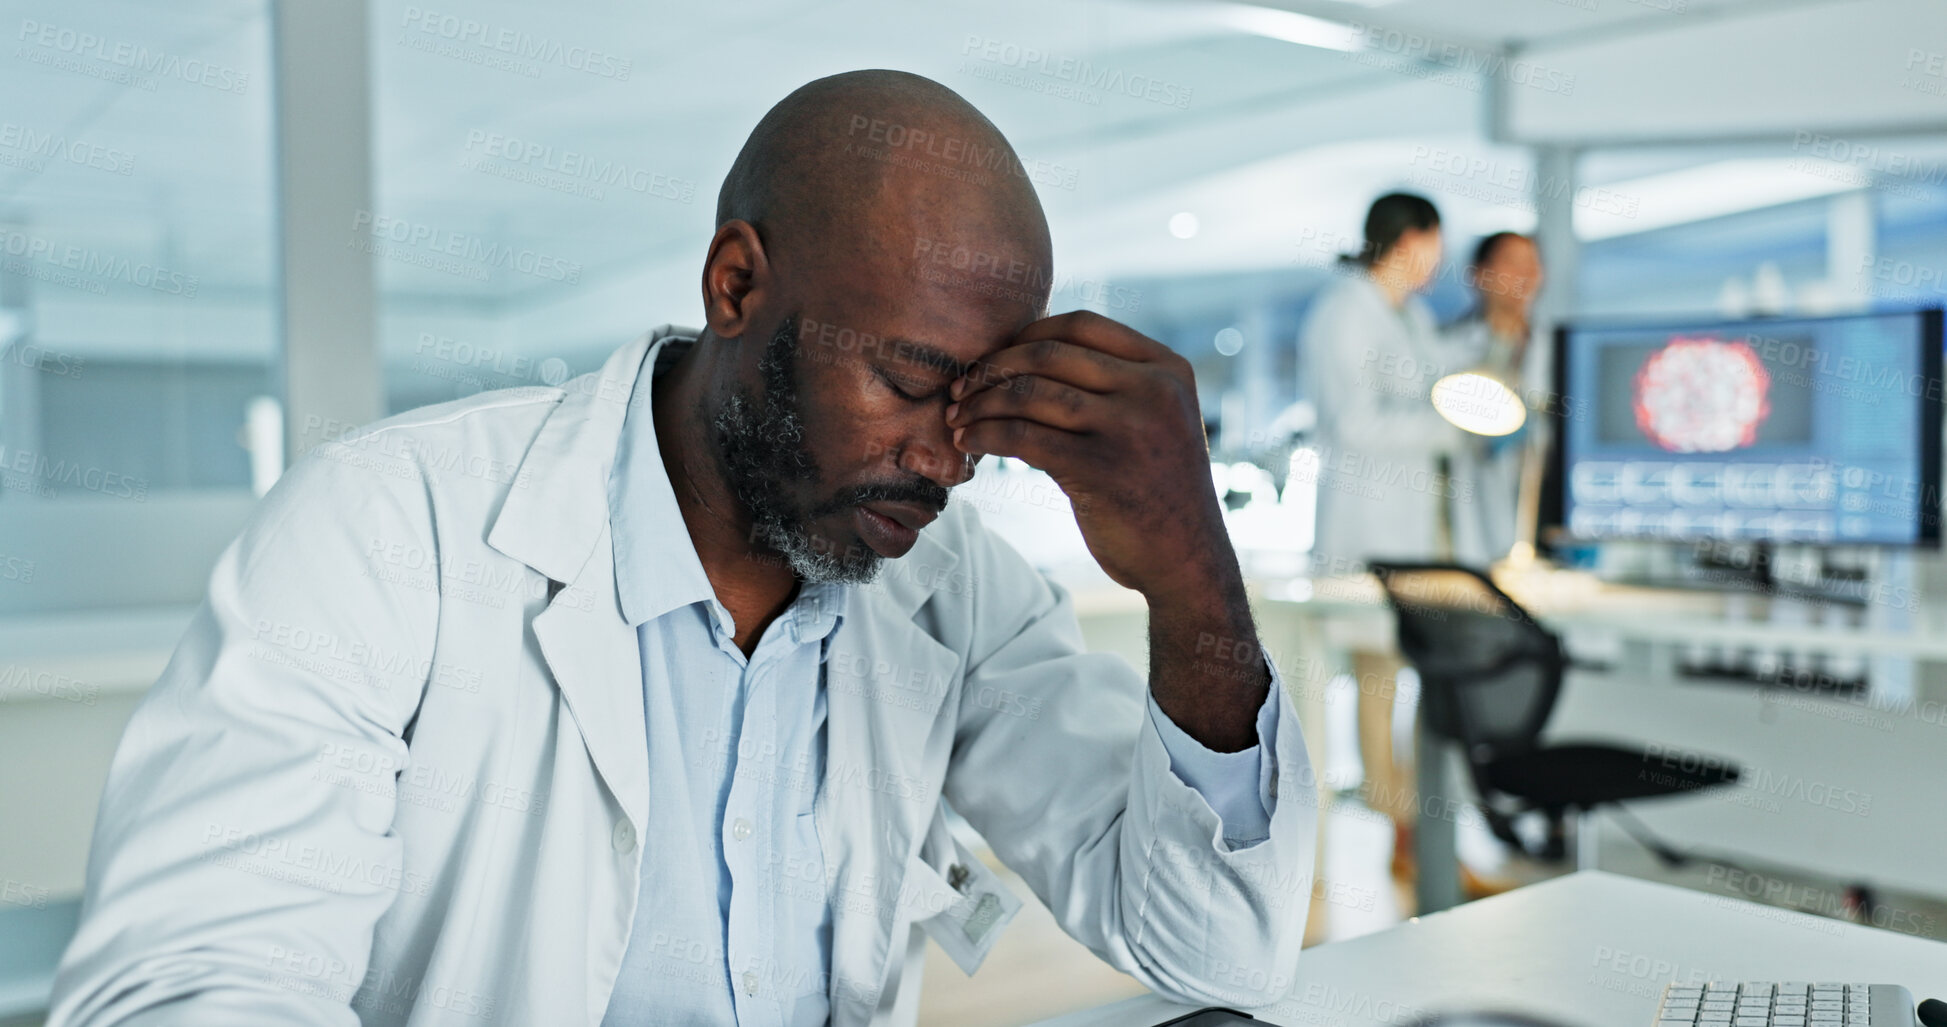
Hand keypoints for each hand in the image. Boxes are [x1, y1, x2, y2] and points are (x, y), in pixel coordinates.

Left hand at [946, 311, 1235, 600]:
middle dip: (993, 368)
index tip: (994, 359)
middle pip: (1049, 354)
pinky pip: (1022, 436)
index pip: (1081, 325)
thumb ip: (1116, 385)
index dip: (1026, 336)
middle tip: (962, 390)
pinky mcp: (1099, 468)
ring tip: (958, 419)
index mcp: (1167, 368)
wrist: (1187, 561)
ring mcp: (1128, 427)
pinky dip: (985, 435)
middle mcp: (1152, 390)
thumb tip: (1031, 355)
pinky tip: (969, 443)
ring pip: (1030, 393)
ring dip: (981, 404)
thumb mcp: (1158, 420)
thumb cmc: (1158, 490)